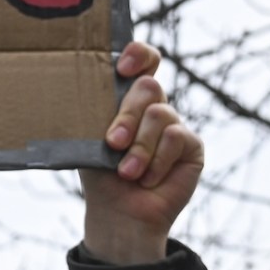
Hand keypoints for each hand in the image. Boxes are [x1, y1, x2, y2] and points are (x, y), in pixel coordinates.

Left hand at [82, 42, 203, 264]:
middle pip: (148, 86)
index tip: (122, 68)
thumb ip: (94, 111)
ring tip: (127, 172)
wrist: (118, 214)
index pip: (143, 61)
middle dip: (127, 115)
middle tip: (113, 143)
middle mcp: (154, 107)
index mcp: (128, 99)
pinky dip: (157, 161)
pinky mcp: (191, 146)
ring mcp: (174, 125)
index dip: (138, 55)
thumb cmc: (101, 176)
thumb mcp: (90, 139)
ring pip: (160, 113)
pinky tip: (148, 179)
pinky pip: (176, 137)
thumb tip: (78, 86)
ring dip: (139, 147)